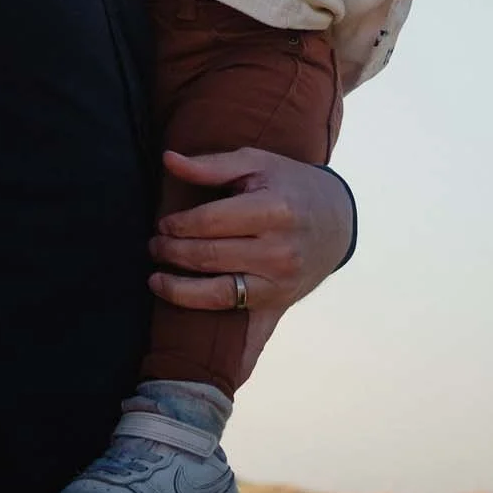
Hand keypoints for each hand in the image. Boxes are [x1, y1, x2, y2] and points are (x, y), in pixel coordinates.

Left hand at [146, 149, 353, 321]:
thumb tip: (169, 160)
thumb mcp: (257, 163)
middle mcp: (280, 250)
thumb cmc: (290, 185)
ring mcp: (280, 282)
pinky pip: (242, 324)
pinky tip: (190, 333)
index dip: (178, 225)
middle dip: (172, 253)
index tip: (163, 224)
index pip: (210, 222)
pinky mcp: (280, 302)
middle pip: (209, 256)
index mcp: (274, 210)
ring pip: (217, 293)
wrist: (337, 221)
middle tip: (154, 246)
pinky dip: (217, 331)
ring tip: (156, 279)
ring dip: (178, 289)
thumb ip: (211, 165)